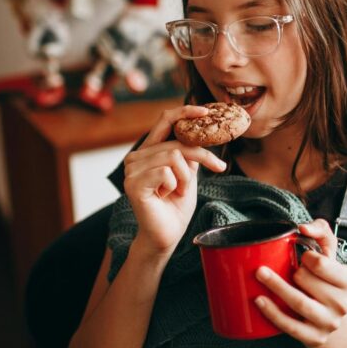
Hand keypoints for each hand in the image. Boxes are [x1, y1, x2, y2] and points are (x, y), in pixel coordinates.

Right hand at [122, 105, 227, 253]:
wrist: (167, 236)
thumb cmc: (176, 207)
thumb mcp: (188, 173)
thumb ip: (188, 152)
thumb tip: (200, 130)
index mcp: (149, 151)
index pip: (165, 120)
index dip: (185, 111)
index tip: (206, 111)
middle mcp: (136, 157)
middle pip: (177, 142)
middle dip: (200, 158)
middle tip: (216, 169)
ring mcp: (131, 170)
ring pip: (173, 156)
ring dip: (185, 178)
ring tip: (177, 192)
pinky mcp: (133, 184)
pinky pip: (165, 172)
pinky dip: (174, 186)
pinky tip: (165, 197)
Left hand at [254, 219, 346, 347]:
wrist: (328, 318)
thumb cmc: (324, 279)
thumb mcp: (329, 255)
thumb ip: (321, 231)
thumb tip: (302, 228)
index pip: (320, 263)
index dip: (306, 257)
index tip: (300, 258)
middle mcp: (342, 303)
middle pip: (306, 281)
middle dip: (292, 272)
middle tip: (286, 270)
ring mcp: (329, 323)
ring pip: (299, 303)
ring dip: (276, 287)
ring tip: (259, 274)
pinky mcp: (315, 338)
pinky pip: (290, 326)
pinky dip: (273, 313)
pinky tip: (259, 300)